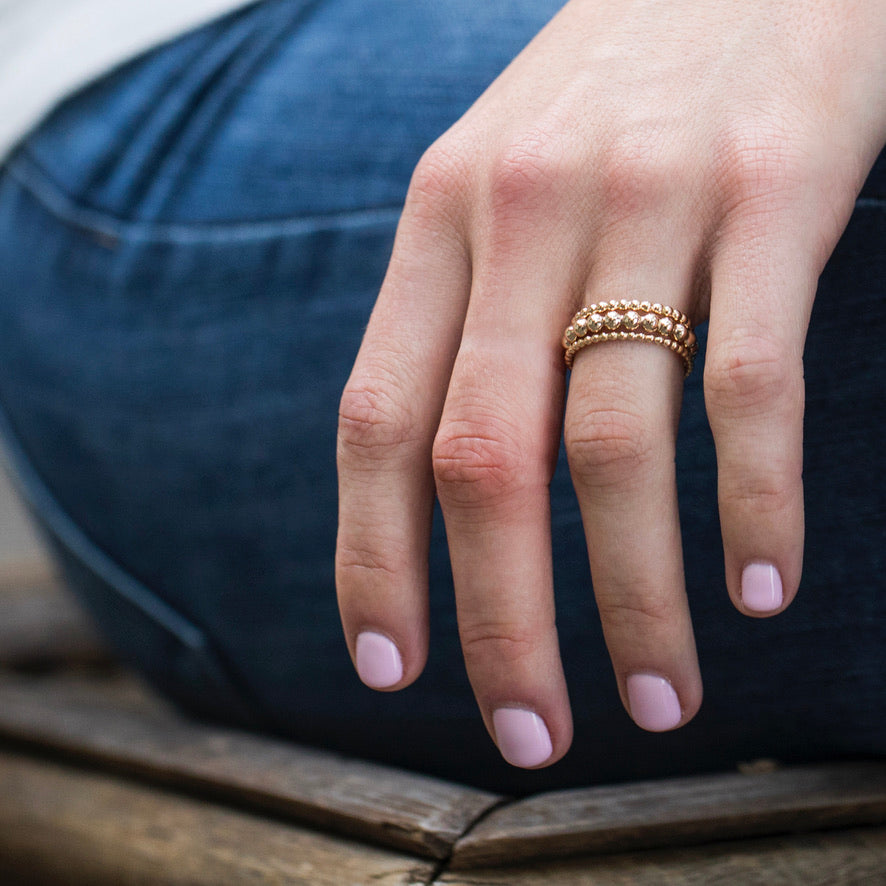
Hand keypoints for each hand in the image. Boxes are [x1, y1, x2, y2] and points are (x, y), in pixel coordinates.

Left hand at [335, 0, 885, 767]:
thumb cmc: (606, 97)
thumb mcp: (496, 188)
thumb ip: (461, 318)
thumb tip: (446, 482)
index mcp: (440, 221)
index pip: (377, 420)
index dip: (373, 559)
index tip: (390, 670)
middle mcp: (524, 217)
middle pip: (485, 461)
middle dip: (499, 620)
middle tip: (528, 734)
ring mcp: (648, 202)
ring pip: (615, 447)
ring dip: (634, 598)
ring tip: (659, 698)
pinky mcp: (774, 192)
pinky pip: (750, 386)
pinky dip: (755, 503)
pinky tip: (760, 585)